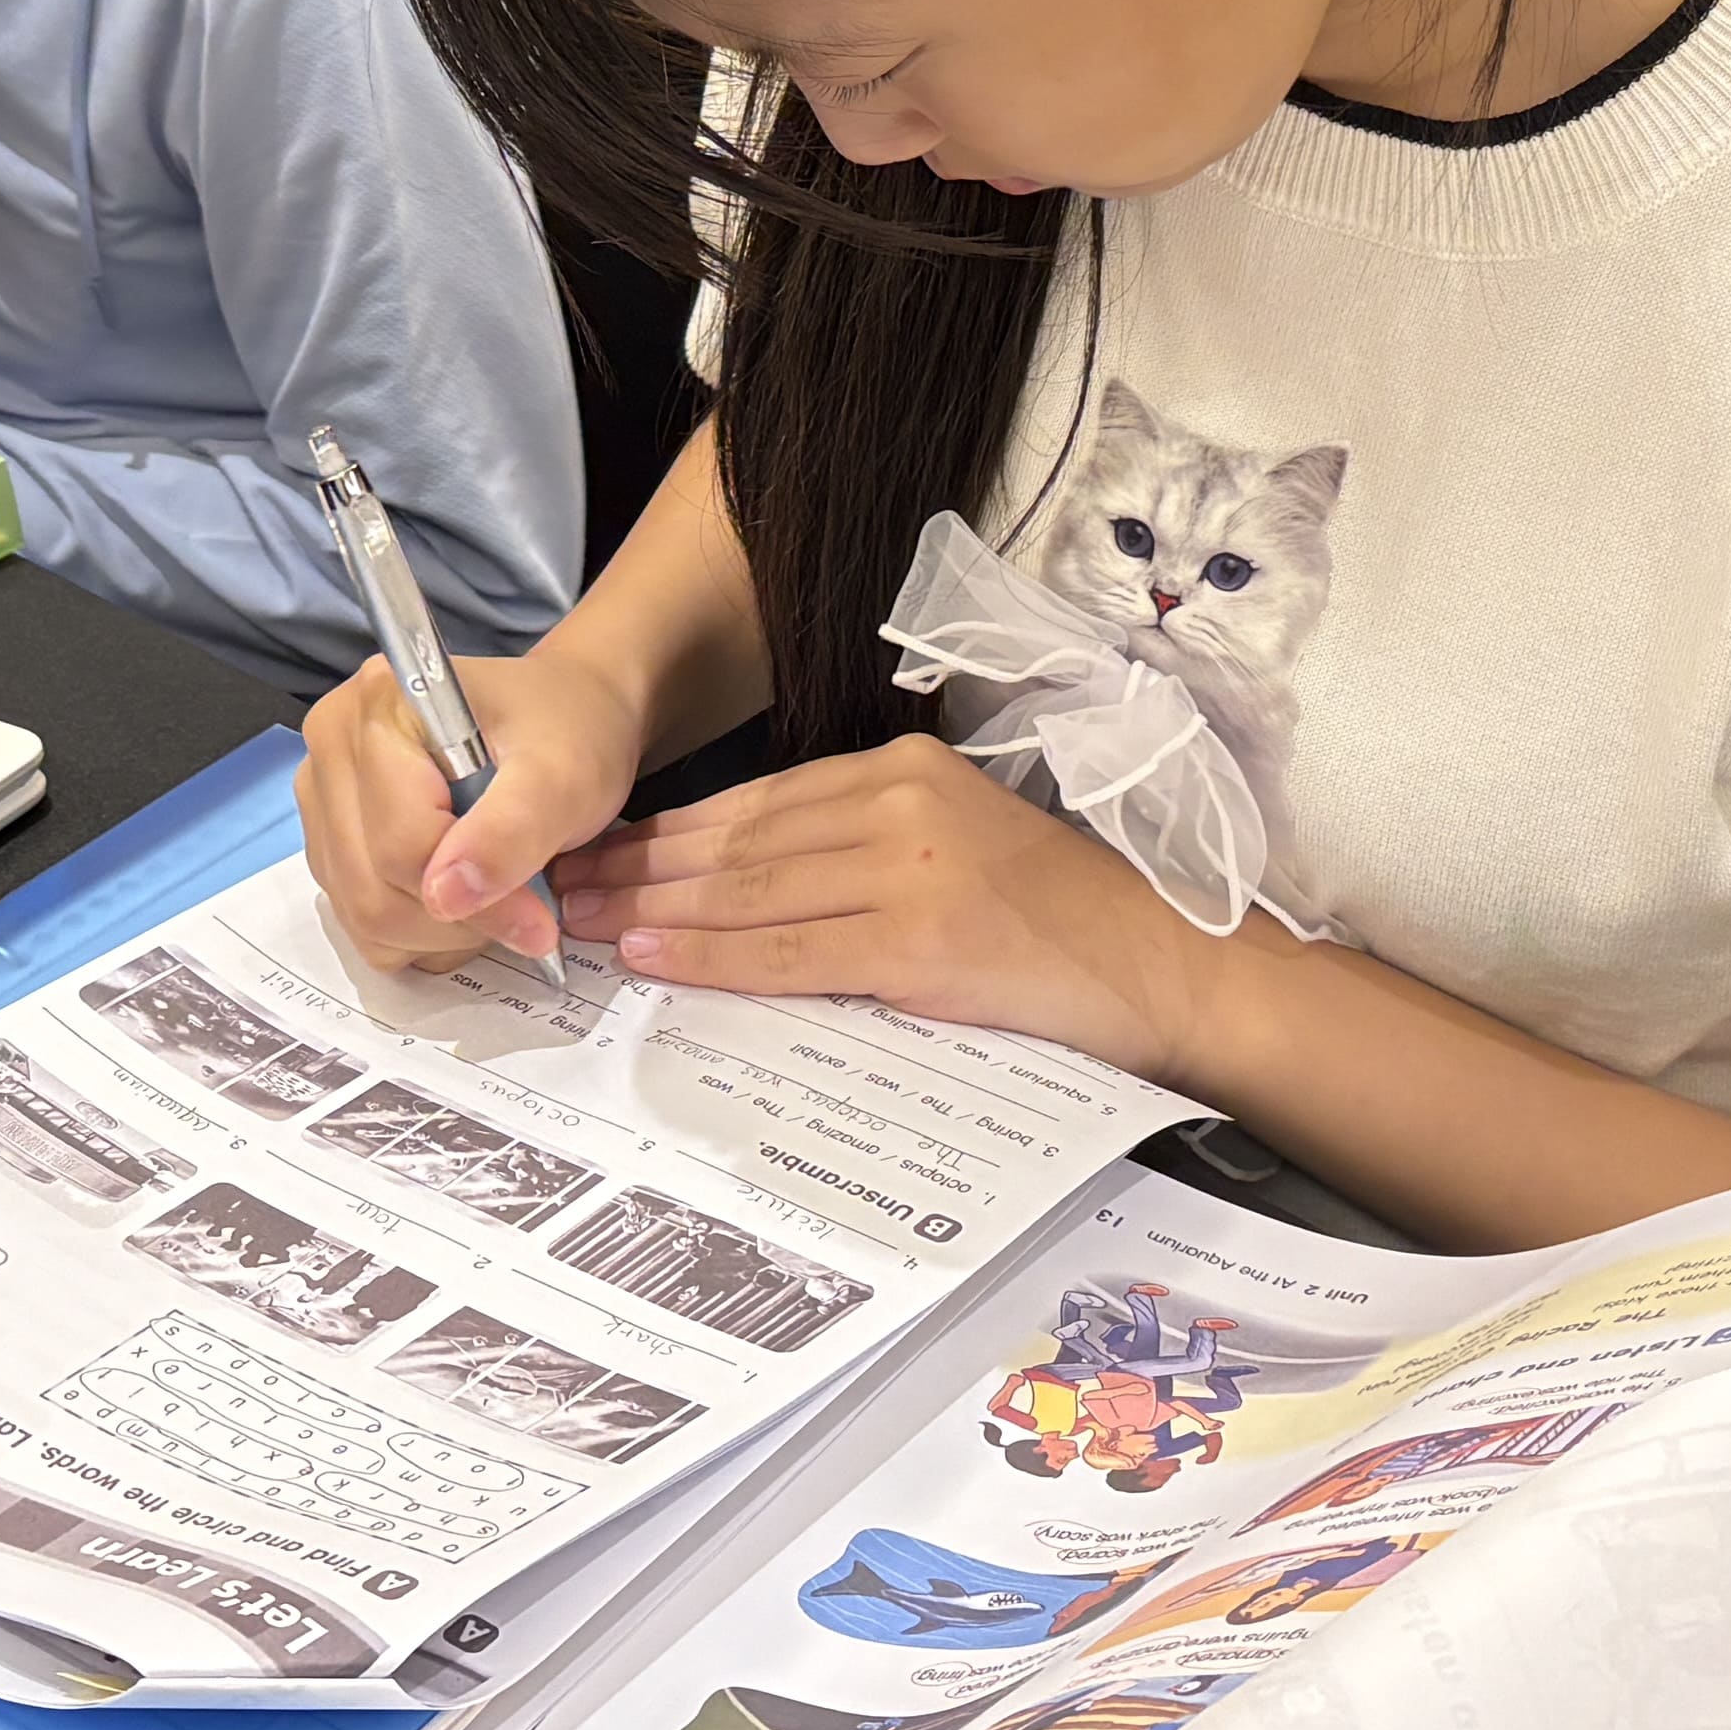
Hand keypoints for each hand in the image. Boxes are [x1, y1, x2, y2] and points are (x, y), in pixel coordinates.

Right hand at [302, 645, 645, 973]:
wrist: (569, 715)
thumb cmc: (567, 731)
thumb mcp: (562, 775)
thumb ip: (510, 831)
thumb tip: (448, 897)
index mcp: (381, 705)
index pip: (403, 844)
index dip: (475, 901)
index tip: (539, 922)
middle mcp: (335, 743)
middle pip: (372, 887)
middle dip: (457, 922)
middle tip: (525, 910)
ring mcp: (323, 792)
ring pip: (360, 913)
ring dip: (438, 933)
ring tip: (496, 895)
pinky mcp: (329, 834)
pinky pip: (357, 918)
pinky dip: (415, 932)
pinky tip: (462, 896)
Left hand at [551, 731, 1221, 1079]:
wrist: (1164, 962)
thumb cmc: (1059, 917)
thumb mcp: (957, 842)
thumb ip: (863, 844)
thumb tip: (747, 878)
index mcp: (905, 767)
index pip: (758, 799)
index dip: (669, 828)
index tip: (605, 847)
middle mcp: (900, 803)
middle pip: (738, 840)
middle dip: (641, 867)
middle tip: (566, 886)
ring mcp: (911, 870)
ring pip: (749, 892)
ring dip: (656, 912)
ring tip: (586, 925)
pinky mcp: (921, 944)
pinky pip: (790, 954)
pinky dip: (711, 958)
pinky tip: (655, 960)